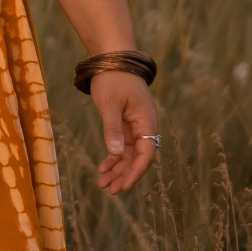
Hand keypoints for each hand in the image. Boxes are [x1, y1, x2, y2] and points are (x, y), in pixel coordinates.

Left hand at [91, 71, 157, 193]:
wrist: (113, 61)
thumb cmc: (113, 79)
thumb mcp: (110, 104)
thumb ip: (113, 128)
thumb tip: (116, 153)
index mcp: (147, 122)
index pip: (146, 153)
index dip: (135, 171)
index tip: (124, 185)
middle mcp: (145, 127)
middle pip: (138, 157)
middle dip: (124, 175)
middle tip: (110, 190)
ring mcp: (136, 126)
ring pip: (129, 154)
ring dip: (118, 169)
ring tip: (104, 184)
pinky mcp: (126, 124)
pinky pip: (123, 146)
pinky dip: (114, 157)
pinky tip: (104, 168)